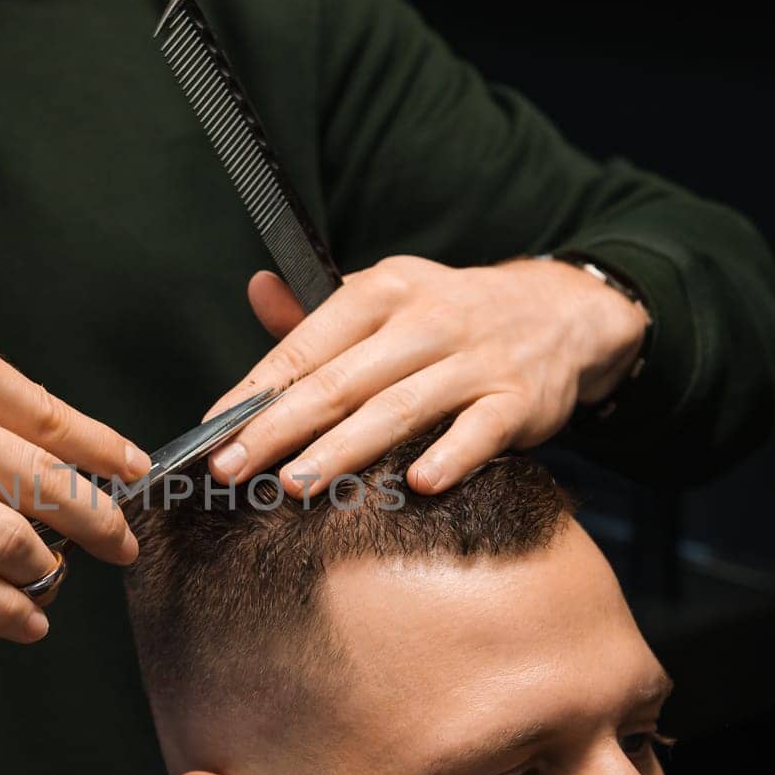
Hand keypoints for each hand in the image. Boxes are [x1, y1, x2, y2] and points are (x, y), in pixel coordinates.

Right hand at [0, 322, 150, 642]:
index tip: (137, 475)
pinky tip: (27, 620)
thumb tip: (43, 449)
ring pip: (10, 540)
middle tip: (123, 543)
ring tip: (57, 578)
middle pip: (48, 482)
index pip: (52, 415)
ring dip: (50, 569)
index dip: (107, 455)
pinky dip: (4, 610)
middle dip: (100, 522)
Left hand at [202, 256, 647, 495]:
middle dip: (280, 427)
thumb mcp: (387, 298)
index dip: (256, 391)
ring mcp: (476, 358)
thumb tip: (257, 290)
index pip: (307, 344)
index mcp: (384, 290)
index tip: (212, 431)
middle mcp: (427, 319)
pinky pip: (481, 430)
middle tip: (231, 467)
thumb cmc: (450, 317)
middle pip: (341, 380)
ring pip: (400, 407)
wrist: (562, 312)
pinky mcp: (519, 397)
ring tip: (296, 484)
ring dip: (345, 448)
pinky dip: (453, 455)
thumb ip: (317, 313)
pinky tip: (420, 484)